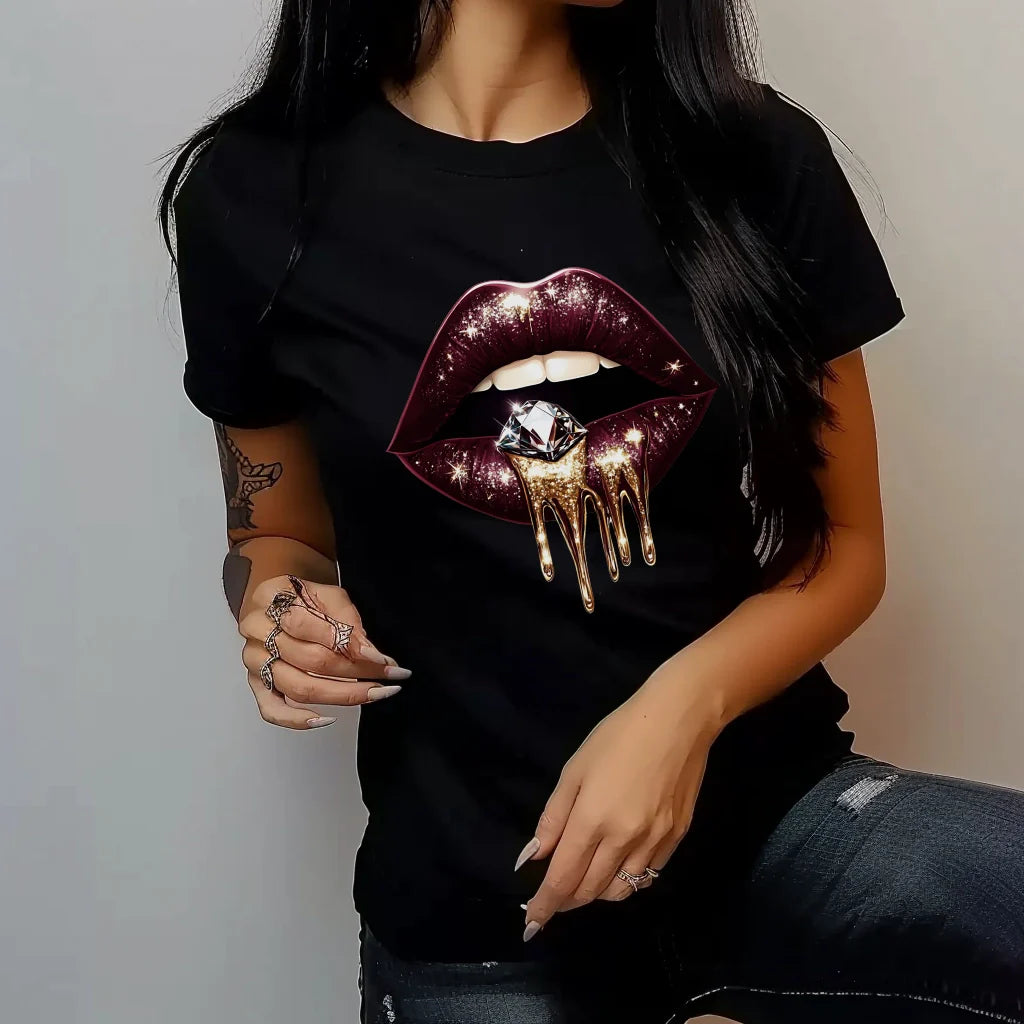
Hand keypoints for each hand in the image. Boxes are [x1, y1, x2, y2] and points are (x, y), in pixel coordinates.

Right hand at [238, 574, 410, 730]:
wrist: (279, 601)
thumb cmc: (304, 597)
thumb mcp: (330, 595)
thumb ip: (349, 622)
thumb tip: (371, 655)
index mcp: (272, 600)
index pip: (311, 627)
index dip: (350, 646)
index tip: (383, 660)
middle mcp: (258, 632)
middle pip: (311, 661)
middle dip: (357, 672)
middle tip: (388, 677)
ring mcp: (256, 660)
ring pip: (299, 688)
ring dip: (341, 696)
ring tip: (373, 693)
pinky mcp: (258, 683)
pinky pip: (273, 710)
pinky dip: (298, 719)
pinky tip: (326, 719)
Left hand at [517, 674, 720, 939]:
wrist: (678, 720)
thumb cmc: (617, 736)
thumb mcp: (574, 770)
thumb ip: (552, 818)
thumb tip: (532, 858)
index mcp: (593, 820)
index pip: (563, 878)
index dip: (544, 906)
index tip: (531, 927)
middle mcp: (624, 839)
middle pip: (590, 891)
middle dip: (567, 902)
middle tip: (552, 901)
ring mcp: (655, 842)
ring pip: (620, 890)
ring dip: (596, 895)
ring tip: (582, 884)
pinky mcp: (677, 838)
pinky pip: (647, 876)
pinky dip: (626, 881)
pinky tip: (616, 868)